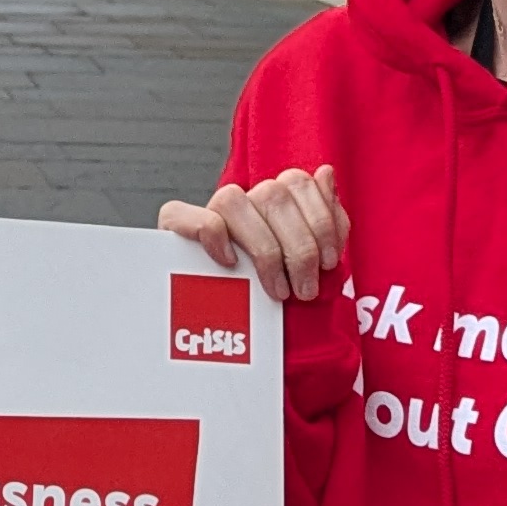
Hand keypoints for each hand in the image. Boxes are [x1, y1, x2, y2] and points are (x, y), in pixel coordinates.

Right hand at [157, 164, 347, 301]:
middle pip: (273, 195)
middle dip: (299, 247)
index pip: (297, 182)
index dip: (320, 219)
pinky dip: (216, 237)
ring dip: (264, 249)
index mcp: (272, 200)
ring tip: (277, 290)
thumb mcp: (308, 262)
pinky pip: (195, 218)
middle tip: (305, 289)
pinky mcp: (177, 228)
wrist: (230, 332)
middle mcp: (242, 199)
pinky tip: (232, 263)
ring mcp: (209, 211)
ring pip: (234, 201)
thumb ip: (326, 220)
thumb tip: (326, 174)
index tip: (330, 261)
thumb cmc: (271, 292)